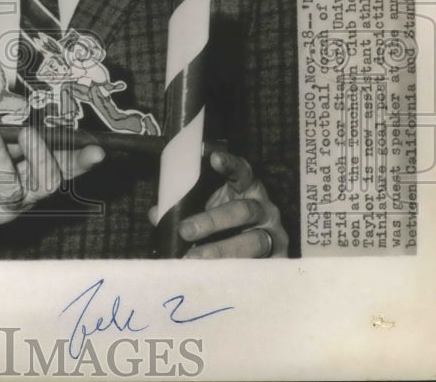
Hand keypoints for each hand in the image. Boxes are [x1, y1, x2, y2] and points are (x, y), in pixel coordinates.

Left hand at [0, 126, 104, 225]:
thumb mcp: (2, 143)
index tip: (97, 151)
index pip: (66, 167)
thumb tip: (29, 123)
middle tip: (26, 131)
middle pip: (46, 183)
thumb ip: (17, 137)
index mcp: (38, 173)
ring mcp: (6, 206)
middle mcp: (28, 194)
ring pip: (10, 187)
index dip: (82, 161)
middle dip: (39, 156)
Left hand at [152, 150, 287, 258]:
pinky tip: (216, 276)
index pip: (242, 172)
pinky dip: (235, 271)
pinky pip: (258, 267)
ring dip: (222, 250)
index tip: (213, 158)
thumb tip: (157, 214)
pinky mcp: (278, 261)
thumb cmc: (227, 226)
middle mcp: (264, 208)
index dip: (230, 165)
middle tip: (185, 230)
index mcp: (247, 189)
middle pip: (243, 210)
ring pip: (254, 241)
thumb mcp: (208, 209)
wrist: (259, 258)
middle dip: (213, 220)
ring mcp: (274, 235)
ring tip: (194, 259)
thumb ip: (183, 208)